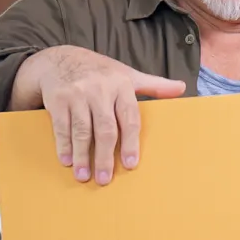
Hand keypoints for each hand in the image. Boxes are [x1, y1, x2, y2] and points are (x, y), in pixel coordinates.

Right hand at [13, 46, 185, 184]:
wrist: (60, 59)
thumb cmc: (100, 72)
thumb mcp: (127, 74)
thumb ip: (153, 85)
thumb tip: (182, 87)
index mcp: (121, 85)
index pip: (129, 118)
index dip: (130, 143)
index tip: (130, 165)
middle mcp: (99, 89)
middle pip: (105, 128)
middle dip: (104, 156)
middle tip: (105, 179)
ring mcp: (77, 94)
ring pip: (82, 130)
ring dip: (82, 156)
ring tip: (84, 176)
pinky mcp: (57, 99)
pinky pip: (61, 127)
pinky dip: (64, 146)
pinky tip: (67, 161)